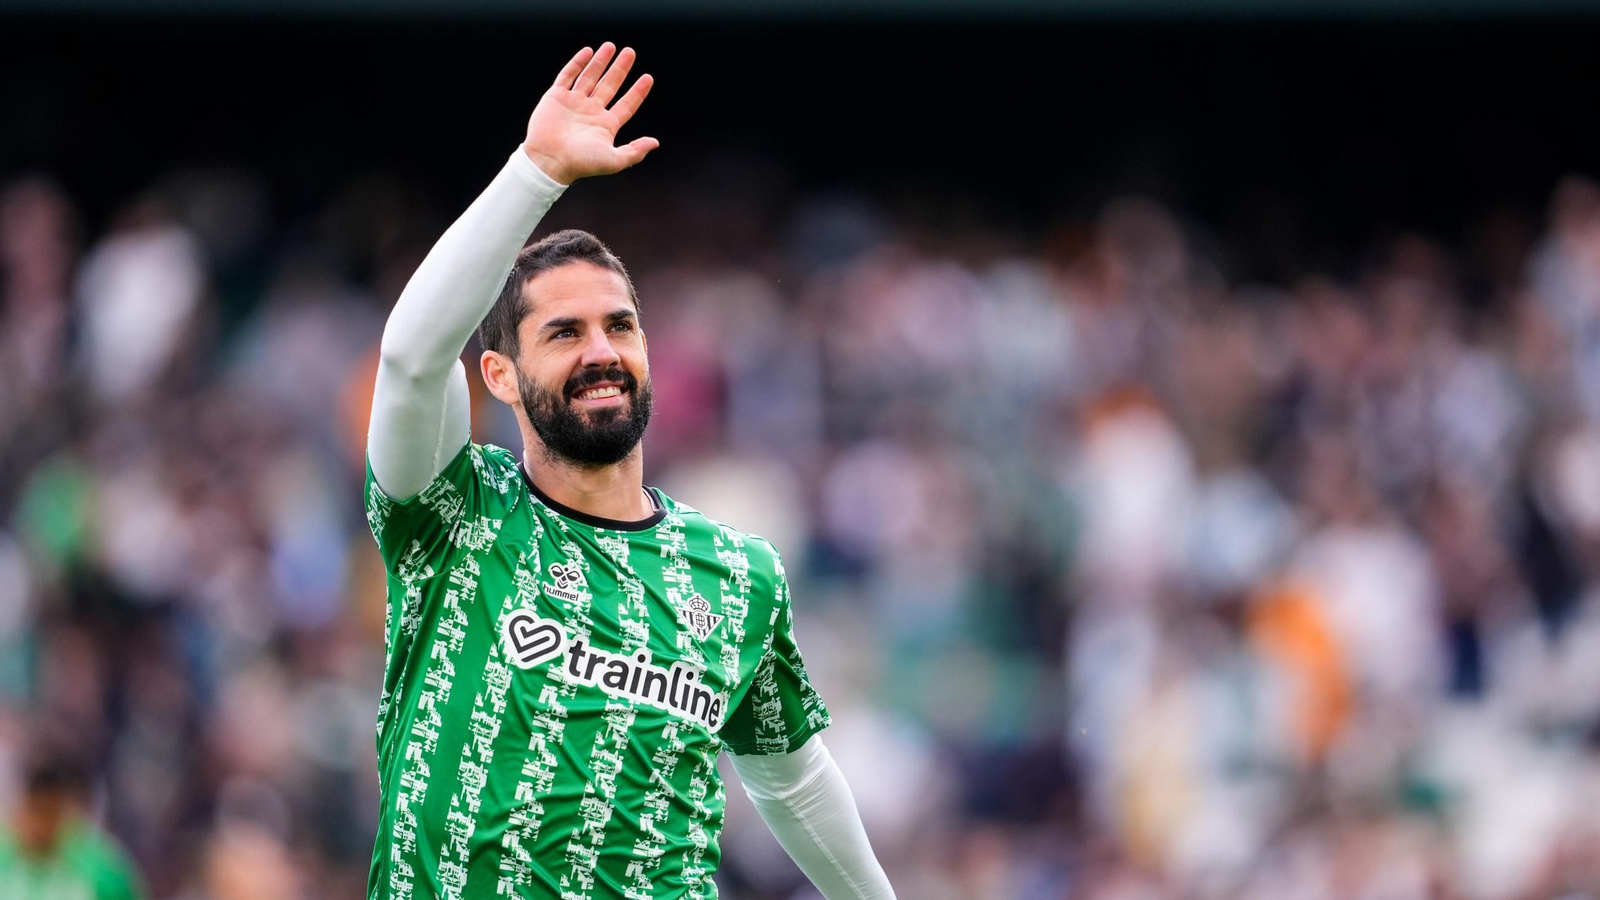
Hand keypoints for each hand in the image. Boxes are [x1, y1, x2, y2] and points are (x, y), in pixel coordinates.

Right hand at [522, 43, 657, 185]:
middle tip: (630, 52)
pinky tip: (588, 52)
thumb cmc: (581, 163)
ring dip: (600, 62)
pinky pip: (568, 76)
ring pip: (590, 77)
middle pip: (609, 85)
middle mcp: (591, 112)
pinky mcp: (555, 97)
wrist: (549, 161)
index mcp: (605, 125)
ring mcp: (573, 103)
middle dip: (620, 69)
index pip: (626, 105)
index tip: (648, 77)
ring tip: (611, 46)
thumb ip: (635, 151)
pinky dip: (577, 63)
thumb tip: (655, 143)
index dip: (638, 92)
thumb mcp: (614, 161)